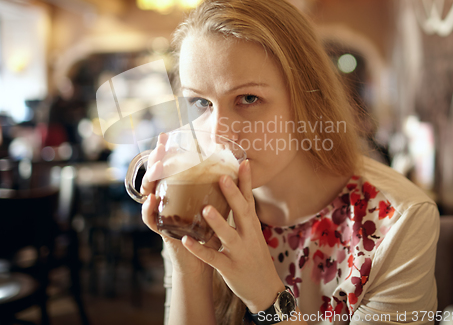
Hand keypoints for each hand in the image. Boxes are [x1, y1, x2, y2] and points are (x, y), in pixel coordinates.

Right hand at [140, 133, 218, 275]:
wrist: (205, 261)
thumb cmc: (211, 232)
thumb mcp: (216, 206)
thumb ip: (221, 188)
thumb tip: (239, 163)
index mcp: (181, 193)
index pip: (171, 168)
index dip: (168, 152)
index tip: (168, 135)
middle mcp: (168, 200)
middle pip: (157, 175)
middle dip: (157, 158)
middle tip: (161, 144)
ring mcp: (162, 214)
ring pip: (149, 193)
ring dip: (152, 178)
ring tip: (157, 166)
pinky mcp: (161, 231)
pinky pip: (150, 219)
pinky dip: (149, 210)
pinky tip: (152, 199)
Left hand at [181, 159, 285, 312]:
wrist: (266, 290)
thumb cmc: (256, 256)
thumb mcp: (253, 233)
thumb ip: (244, 214)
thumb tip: (234, 190)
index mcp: (252, 225)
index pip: (249, 199)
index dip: (246, 181)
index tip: (243, 162)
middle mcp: (249, 236)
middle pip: (242, 212)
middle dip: (233, 195)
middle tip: (223, 177)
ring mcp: (240, 252)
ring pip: (228, 235)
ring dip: (218, 222)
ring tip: (205, 208)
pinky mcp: (230, 268)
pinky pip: (213, 258)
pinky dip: (200, 249)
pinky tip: (186, 241)